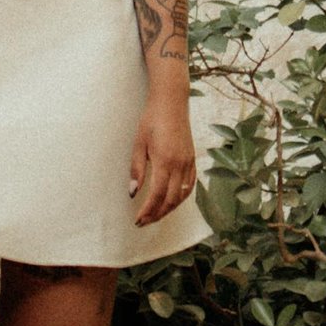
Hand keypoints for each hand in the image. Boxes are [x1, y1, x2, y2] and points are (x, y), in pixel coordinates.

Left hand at [128, 89, 196, 231]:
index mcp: (165, 161)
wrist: (172, 103)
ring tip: (156, 215)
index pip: (157, 195)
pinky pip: (190, 185)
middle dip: (157, 214)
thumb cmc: (152, 120)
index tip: (138, 220)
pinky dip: (181, 197)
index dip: (148, 211)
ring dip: (169, 209)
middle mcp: (180, 165)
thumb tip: (133, 193)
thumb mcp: (139, 143)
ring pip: (182, 195)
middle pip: (170, 199)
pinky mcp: (192, 159)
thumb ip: (137, 169)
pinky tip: (172, 201)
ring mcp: (189, 162)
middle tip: (144, 222)